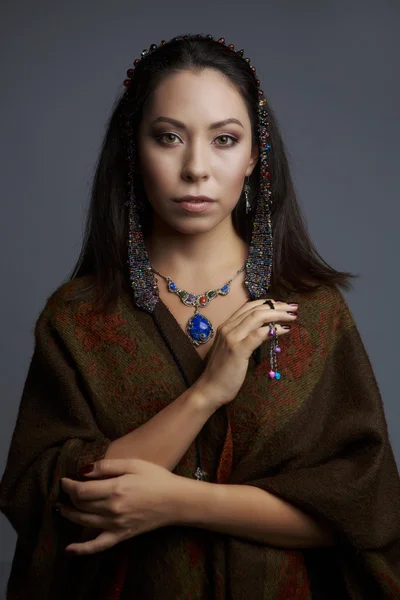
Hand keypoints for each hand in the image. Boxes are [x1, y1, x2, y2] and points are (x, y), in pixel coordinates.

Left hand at [58, 458, 178, 554]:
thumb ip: (107, 466)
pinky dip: (82, 549)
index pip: (81, 491)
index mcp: (115, 489)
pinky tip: (69, 549)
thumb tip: (84, 470)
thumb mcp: (133, 464)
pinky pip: (98, 545)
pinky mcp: (122, 535)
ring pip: (84, 522)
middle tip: (66, 490)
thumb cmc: (157, 478)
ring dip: (69, 515)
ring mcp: (116, 525)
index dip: (68, 486)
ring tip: (62, 508)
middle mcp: (113, 509)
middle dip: (69, 497)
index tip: (64, 480)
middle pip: (81, 505)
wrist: (176, 501)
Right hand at [194, 298, 297, 410]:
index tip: (281, 304)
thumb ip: (243, 338)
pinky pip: (259, 334)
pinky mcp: (238, 350)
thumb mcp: (232, 350)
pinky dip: (273, 329)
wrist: (209, 390)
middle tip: (293, 307)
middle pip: (255, 309)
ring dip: (278, 314)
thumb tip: (264, 331)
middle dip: (276, 306)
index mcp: (226, 326)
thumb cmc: (222, 373)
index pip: (248, 306)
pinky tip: (285, 329)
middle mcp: (227, 328)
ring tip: (293, 316)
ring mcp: (232, 338)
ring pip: (258, 317)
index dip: (266, 303)